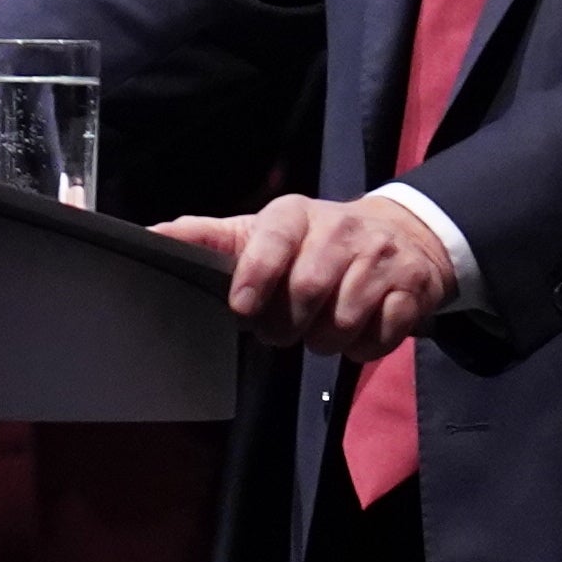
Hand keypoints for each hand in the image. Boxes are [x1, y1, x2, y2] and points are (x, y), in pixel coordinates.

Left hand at [153, 192, 456, 356]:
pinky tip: (359, 329)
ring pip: (344, 319)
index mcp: (294, 216)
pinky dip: (365, 346)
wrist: (401, 235)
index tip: (242, 308)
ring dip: (326, 339)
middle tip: (285, 327)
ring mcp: (380, 258)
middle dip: (289, 325)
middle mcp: (340, 229)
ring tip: (323, 327)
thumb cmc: (314, 243)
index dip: (256, 277)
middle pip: (308, 291)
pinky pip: (382, 335)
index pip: (272, 241)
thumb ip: (207, 239)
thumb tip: (149, 237)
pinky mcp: (412, 288)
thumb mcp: (259, 233)